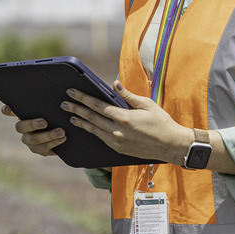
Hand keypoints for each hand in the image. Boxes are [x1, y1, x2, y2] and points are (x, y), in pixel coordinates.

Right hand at [1, 104, 65, 156]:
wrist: (67, 131)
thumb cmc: (55, 114)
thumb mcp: (51, 106)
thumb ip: (45, 99)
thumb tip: (48, 80)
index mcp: (22, 115)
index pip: (9, 111)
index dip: (7, 110)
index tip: (7, 108)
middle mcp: (23, 128)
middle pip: (20, 127)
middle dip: (32, 124)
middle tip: (44, 122)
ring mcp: (30, 141)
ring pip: (34, 140)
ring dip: (48, 136)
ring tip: (61, 131)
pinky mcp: (40, 150)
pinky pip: (44, 148)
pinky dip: (54, 143)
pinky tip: (63, 138)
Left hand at [60, 81, 188, 161]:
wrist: (170, 145)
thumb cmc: (161, 122)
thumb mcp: (147, 104)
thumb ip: (128, 96)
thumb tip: (115, 84)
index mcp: (124, 117)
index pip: (97, 106)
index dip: (83, 98)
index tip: (72, 93)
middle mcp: (117, 131)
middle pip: (91, 118)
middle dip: (76, 109)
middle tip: (64, 104)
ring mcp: (117, 142)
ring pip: (94, 130)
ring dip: (81, 122)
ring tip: (71, 116)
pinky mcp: (118, 149)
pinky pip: (101, 139)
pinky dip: (92, 132)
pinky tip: (87, 127)